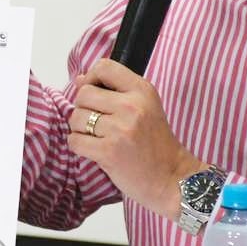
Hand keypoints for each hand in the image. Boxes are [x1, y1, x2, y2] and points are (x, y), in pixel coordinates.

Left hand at [66, 59, 206, 219]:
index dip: (91, 78)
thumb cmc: (156, 144)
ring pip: (76, 118)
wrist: (172, 178)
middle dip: (84, 108)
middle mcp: (131, 106)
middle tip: (96, 122)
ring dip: (80, 129)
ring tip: (97, 137)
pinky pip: (75, 140)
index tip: (95, 94)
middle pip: (84, 94)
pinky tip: (94, 150)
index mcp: (142, 90)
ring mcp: (119, 129)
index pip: (104, 67)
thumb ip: (115, 91)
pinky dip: (79, 146)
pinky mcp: (108, 152)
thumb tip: (79, 80)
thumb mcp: (145, 108)